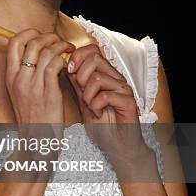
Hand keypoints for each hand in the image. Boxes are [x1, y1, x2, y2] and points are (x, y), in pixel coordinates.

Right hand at [6, 29, 75, 141]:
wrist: (35, 140)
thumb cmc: (32, 117)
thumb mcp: (20, 94)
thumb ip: (26, 74)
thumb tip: (38, 56)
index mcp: (10, 77)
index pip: (13, 44)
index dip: (28, 33)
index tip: (40, 35)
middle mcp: (19, 79)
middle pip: (31, 43)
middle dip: (48, 36)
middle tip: (58, 41)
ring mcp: (33, 86)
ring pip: (45, 51)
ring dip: (60, 45)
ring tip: (68, 49)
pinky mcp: (48, 93)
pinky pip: (55, 66)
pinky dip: (63, 60)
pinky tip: (68, 64)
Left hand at [66, 44, 147, 163]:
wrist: (116, 145)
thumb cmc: (101, 124)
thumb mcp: (83, 100)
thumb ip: (77, 83)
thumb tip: (66, 65)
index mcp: (105, 74)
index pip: (92, 50)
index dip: (78, 56)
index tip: (69, 70)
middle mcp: (116, 78)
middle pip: (95, 58)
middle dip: (80, 75)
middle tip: (81, 93)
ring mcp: (123, 89)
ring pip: (98, 77)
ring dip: (87, 94)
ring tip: (90, 106)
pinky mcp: (129, 102)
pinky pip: (106, 95)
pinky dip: (96, 105)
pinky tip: (98, 113)